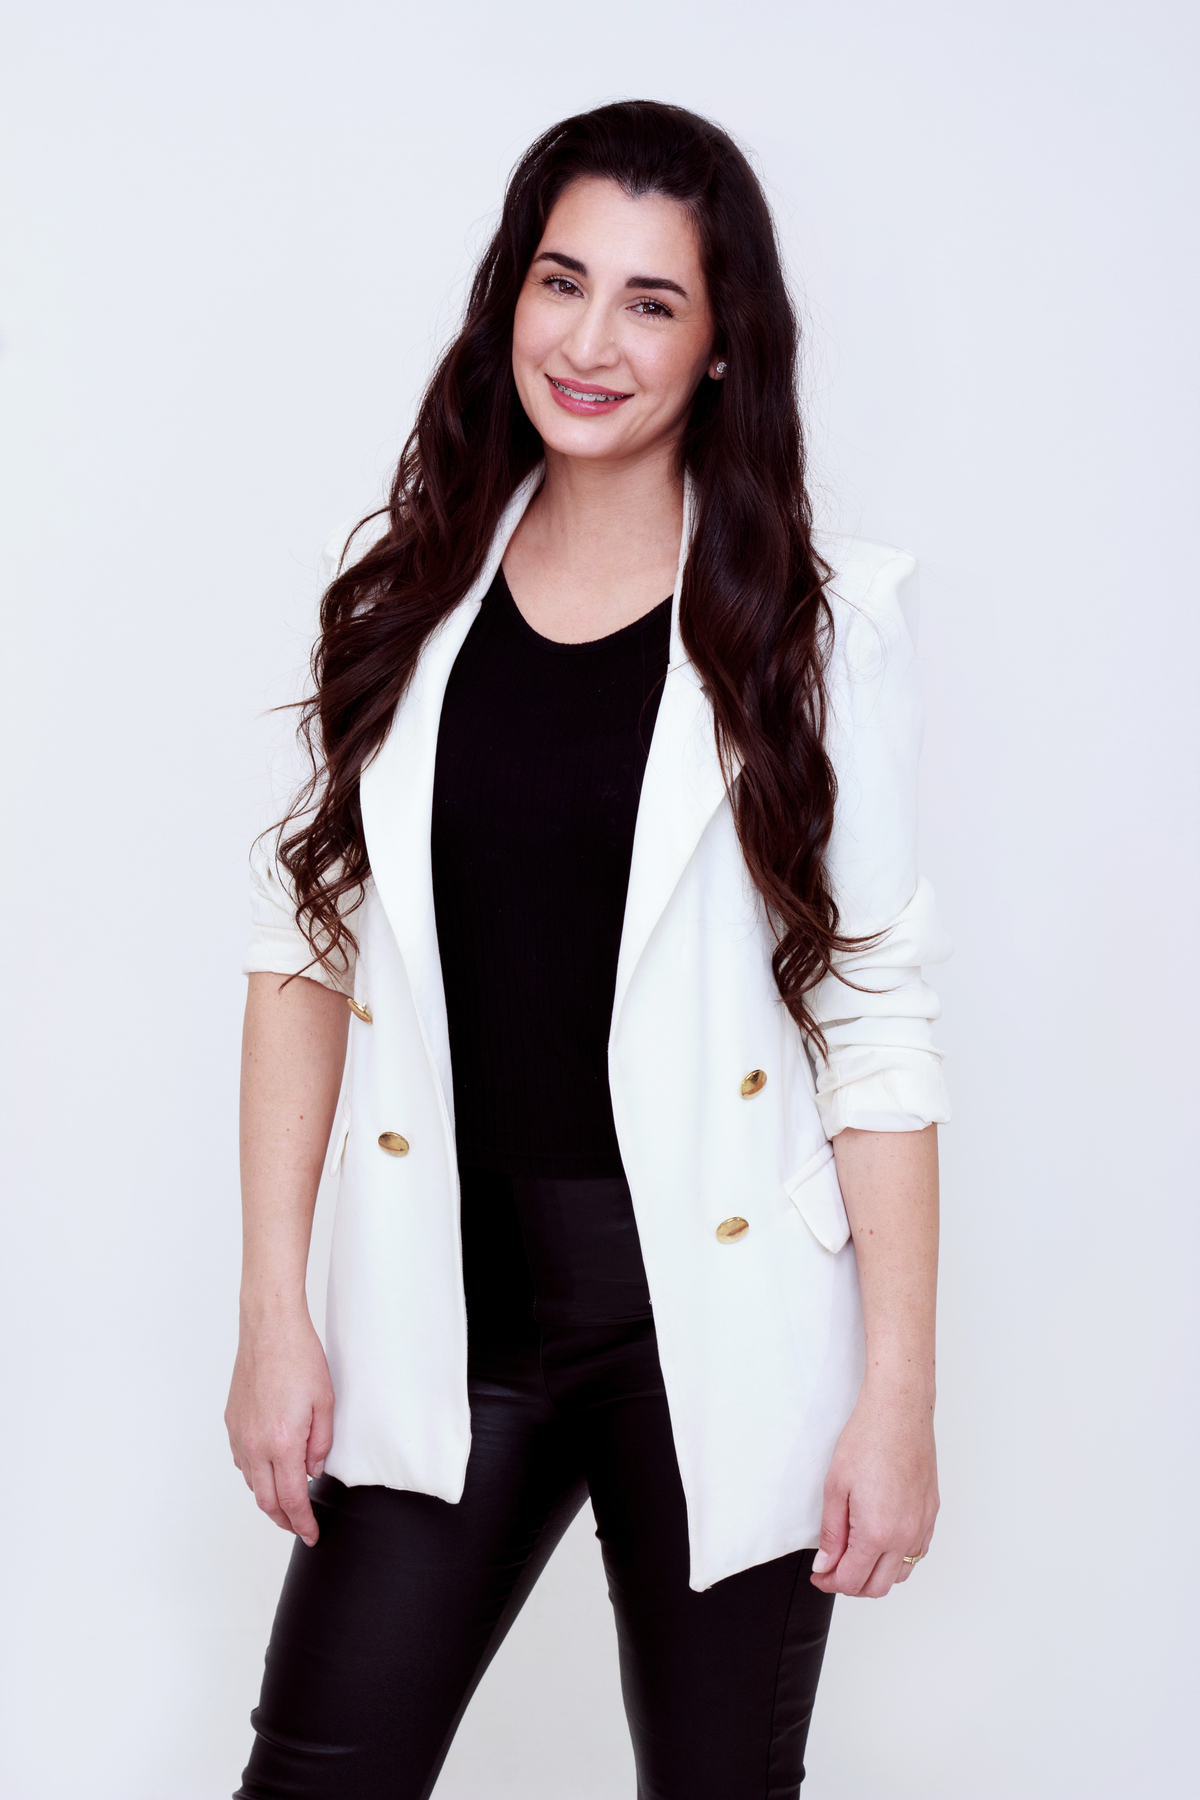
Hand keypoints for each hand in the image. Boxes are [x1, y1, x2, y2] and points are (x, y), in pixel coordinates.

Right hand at [225, 1308, 333, 1547]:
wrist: (269, 1329)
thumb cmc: (299, 1358)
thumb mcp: (325, 1402)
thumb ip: (321, 1443)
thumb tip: (314, 1470)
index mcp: (281, 1443)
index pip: (291, 1500)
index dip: (302, 1523)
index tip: (311, 1534)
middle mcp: (254, 1445)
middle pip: (266, 1501)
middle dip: (284, 1520)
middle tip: (300, 1526)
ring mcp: (239, 1434)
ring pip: (251, 1483)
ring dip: (270, 1498)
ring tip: (289, 1501)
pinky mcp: (232, 1422)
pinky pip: (242, 1461)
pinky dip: (257, 1474)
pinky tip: (271, 1469)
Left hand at [809, 1377, 938, 1597]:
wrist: (899, 1413)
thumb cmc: (867, 1440)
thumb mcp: (835, 1487)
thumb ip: (831, 1533)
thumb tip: (826, 1564)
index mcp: (877, 1533)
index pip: (852, 1580)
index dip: (830, 1582)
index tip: (820, 1575)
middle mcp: (904, 1536)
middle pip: (877, 1587)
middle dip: (851, 1584)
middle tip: (833, 1568)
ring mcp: (922, 1527)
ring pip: (900, 1574)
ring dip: (876, 1574)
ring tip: (855, 1554)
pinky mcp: (931, 1514)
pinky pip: (916, 1553)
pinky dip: (897, 1558)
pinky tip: (881, 1541)